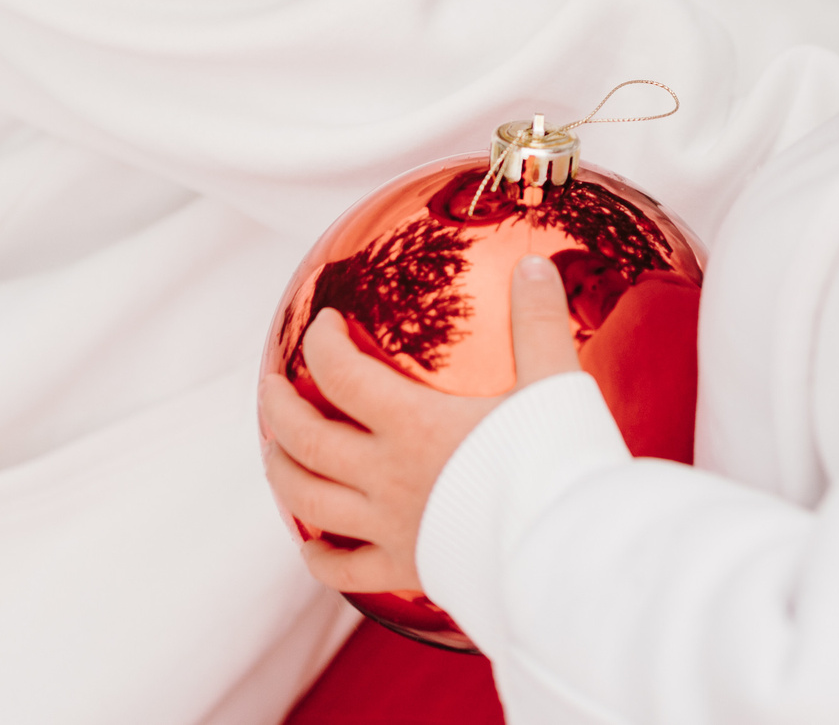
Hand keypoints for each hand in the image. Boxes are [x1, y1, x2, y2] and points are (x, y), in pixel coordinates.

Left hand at [258, 257, 581, 594]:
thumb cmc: (560, 468)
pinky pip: (344, 571)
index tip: (324, 324)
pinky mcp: (407, 567)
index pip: (342, 373)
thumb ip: (538, 322)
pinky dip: (319, 558)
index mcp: (414, 423)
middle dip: (278, 408)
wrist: (567, 555)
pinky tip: (312, 547)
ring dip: (283, 474)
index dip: (322, 343)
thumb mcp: (555, 382)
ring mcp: (391, 526)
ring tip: (274, 454)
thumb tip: (534, 266)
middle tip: (271, 385)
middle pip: (307, 439)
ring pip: (309, 502)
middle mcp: (388, 475)